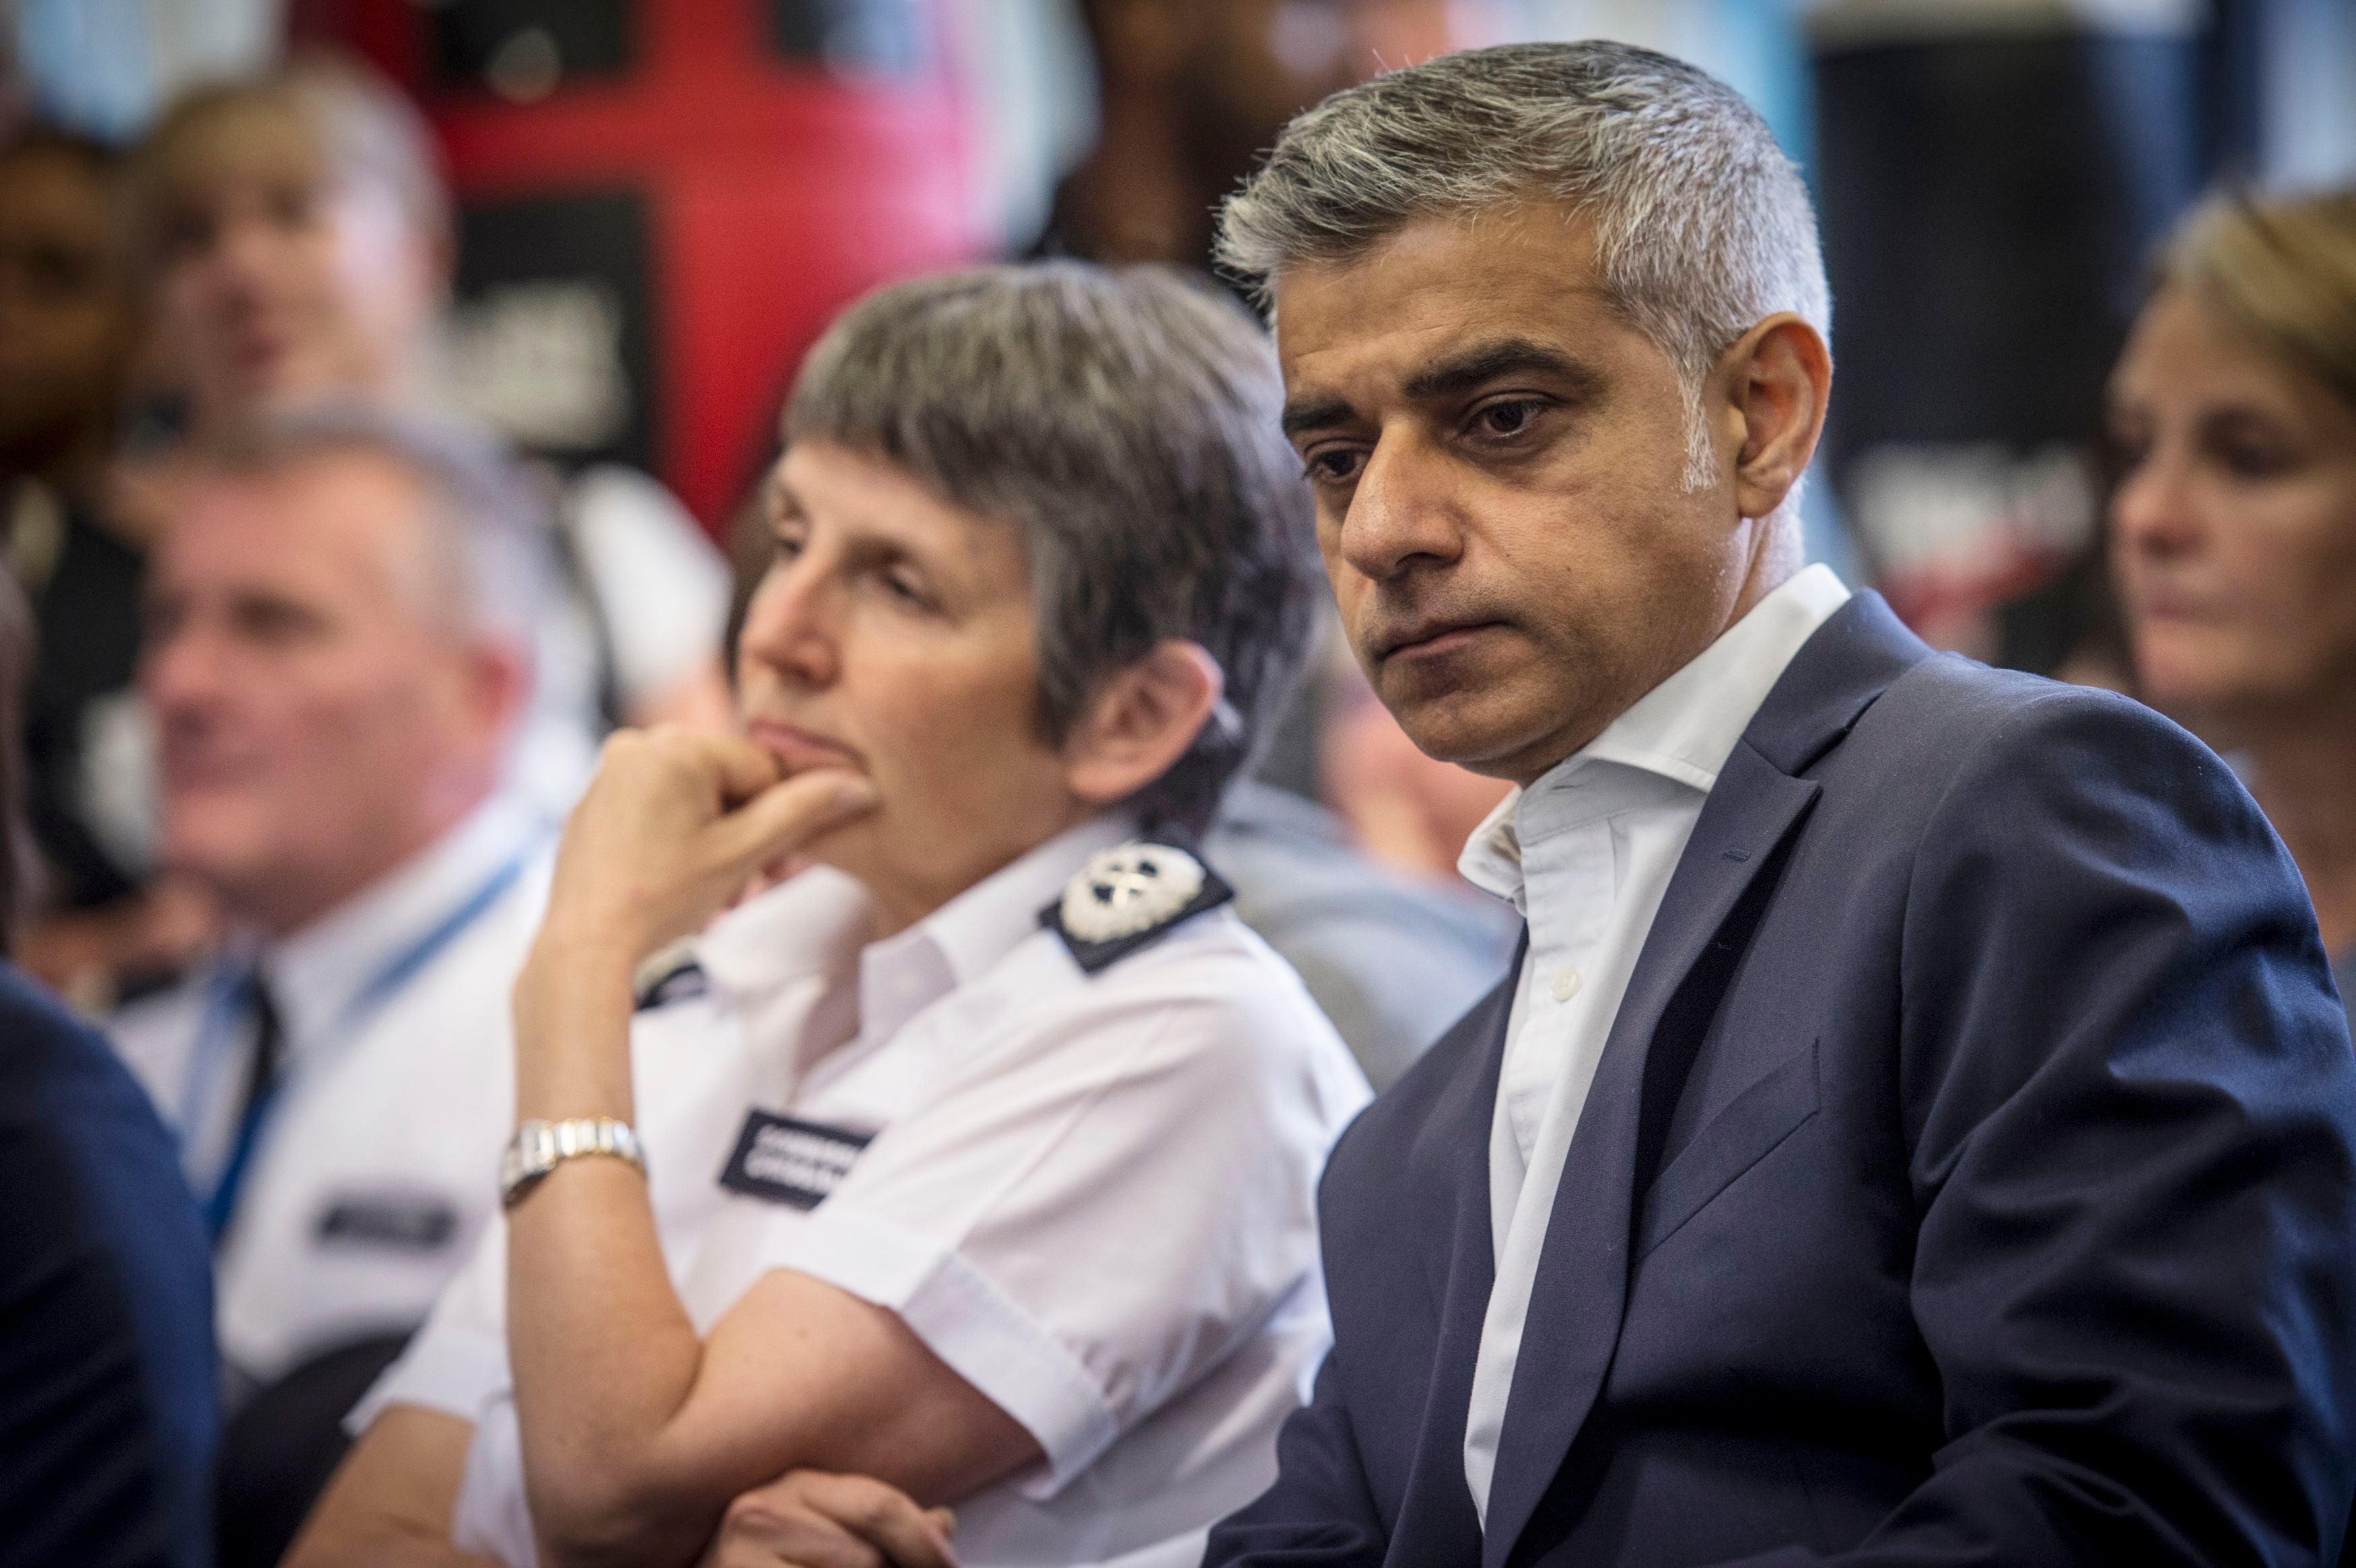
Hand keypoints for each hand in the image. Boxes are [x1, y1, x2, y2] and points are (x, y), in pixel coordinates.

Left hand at [540, 726, 877, 966]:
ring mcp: (610, 772)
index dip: (777, 819)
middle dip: (747, 829)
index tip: (775, 867)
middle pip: (727, 778)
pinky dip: (680, 836)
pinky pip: (659, 804)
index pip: (761, 768)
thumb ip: (803, 812)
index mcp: (674, 746)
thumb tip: (859, 786)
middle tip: (748, 882)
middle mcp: (636, 745)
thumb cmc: (660, 900)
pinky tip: (679, 878)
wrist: (584, 948)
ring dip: (718, 836)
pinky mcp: (596, 801)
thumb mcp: (742, 854)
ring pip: (695, 793)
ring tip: (714, 887)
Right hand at [697, 1471, 957, 1567]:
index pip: (879, 1505)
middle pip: (869, 1553)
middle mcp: (762, 1510)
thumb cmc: (760, 1563)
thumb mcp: (817, 1537)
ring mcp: (741, 1555)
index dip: (925, 1543)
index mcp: (791, 1483)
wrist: (686, 1566)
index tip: (950, 1566)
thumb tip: (944, 1524)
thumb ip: (875, 1528)